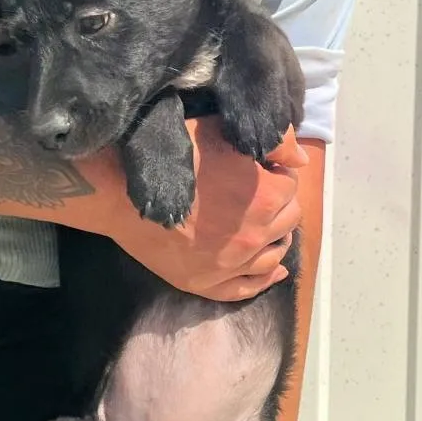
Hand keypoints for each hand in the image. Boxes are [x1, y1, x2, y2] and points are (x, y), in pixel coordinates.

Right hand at [102, 121, 305, 301]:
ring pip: (274, 254)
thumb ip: (271, 142)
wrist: (122, 193)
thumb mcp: (221, 133)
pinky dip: (266, 278)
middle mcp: (255, 235)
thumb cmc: (172, 158)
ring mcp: (232, 264)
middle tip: (258, 192)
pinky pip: (248, 287)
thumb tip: (300, 159)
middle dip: (279, 202)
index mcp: (265, 196)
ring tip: (264, 224)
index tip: (260, 168)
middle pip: (288, 219)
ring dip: (276, 237)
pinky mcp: (208, 282)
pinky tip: (274, 269)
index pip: (291, 184)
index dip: (276, 171)